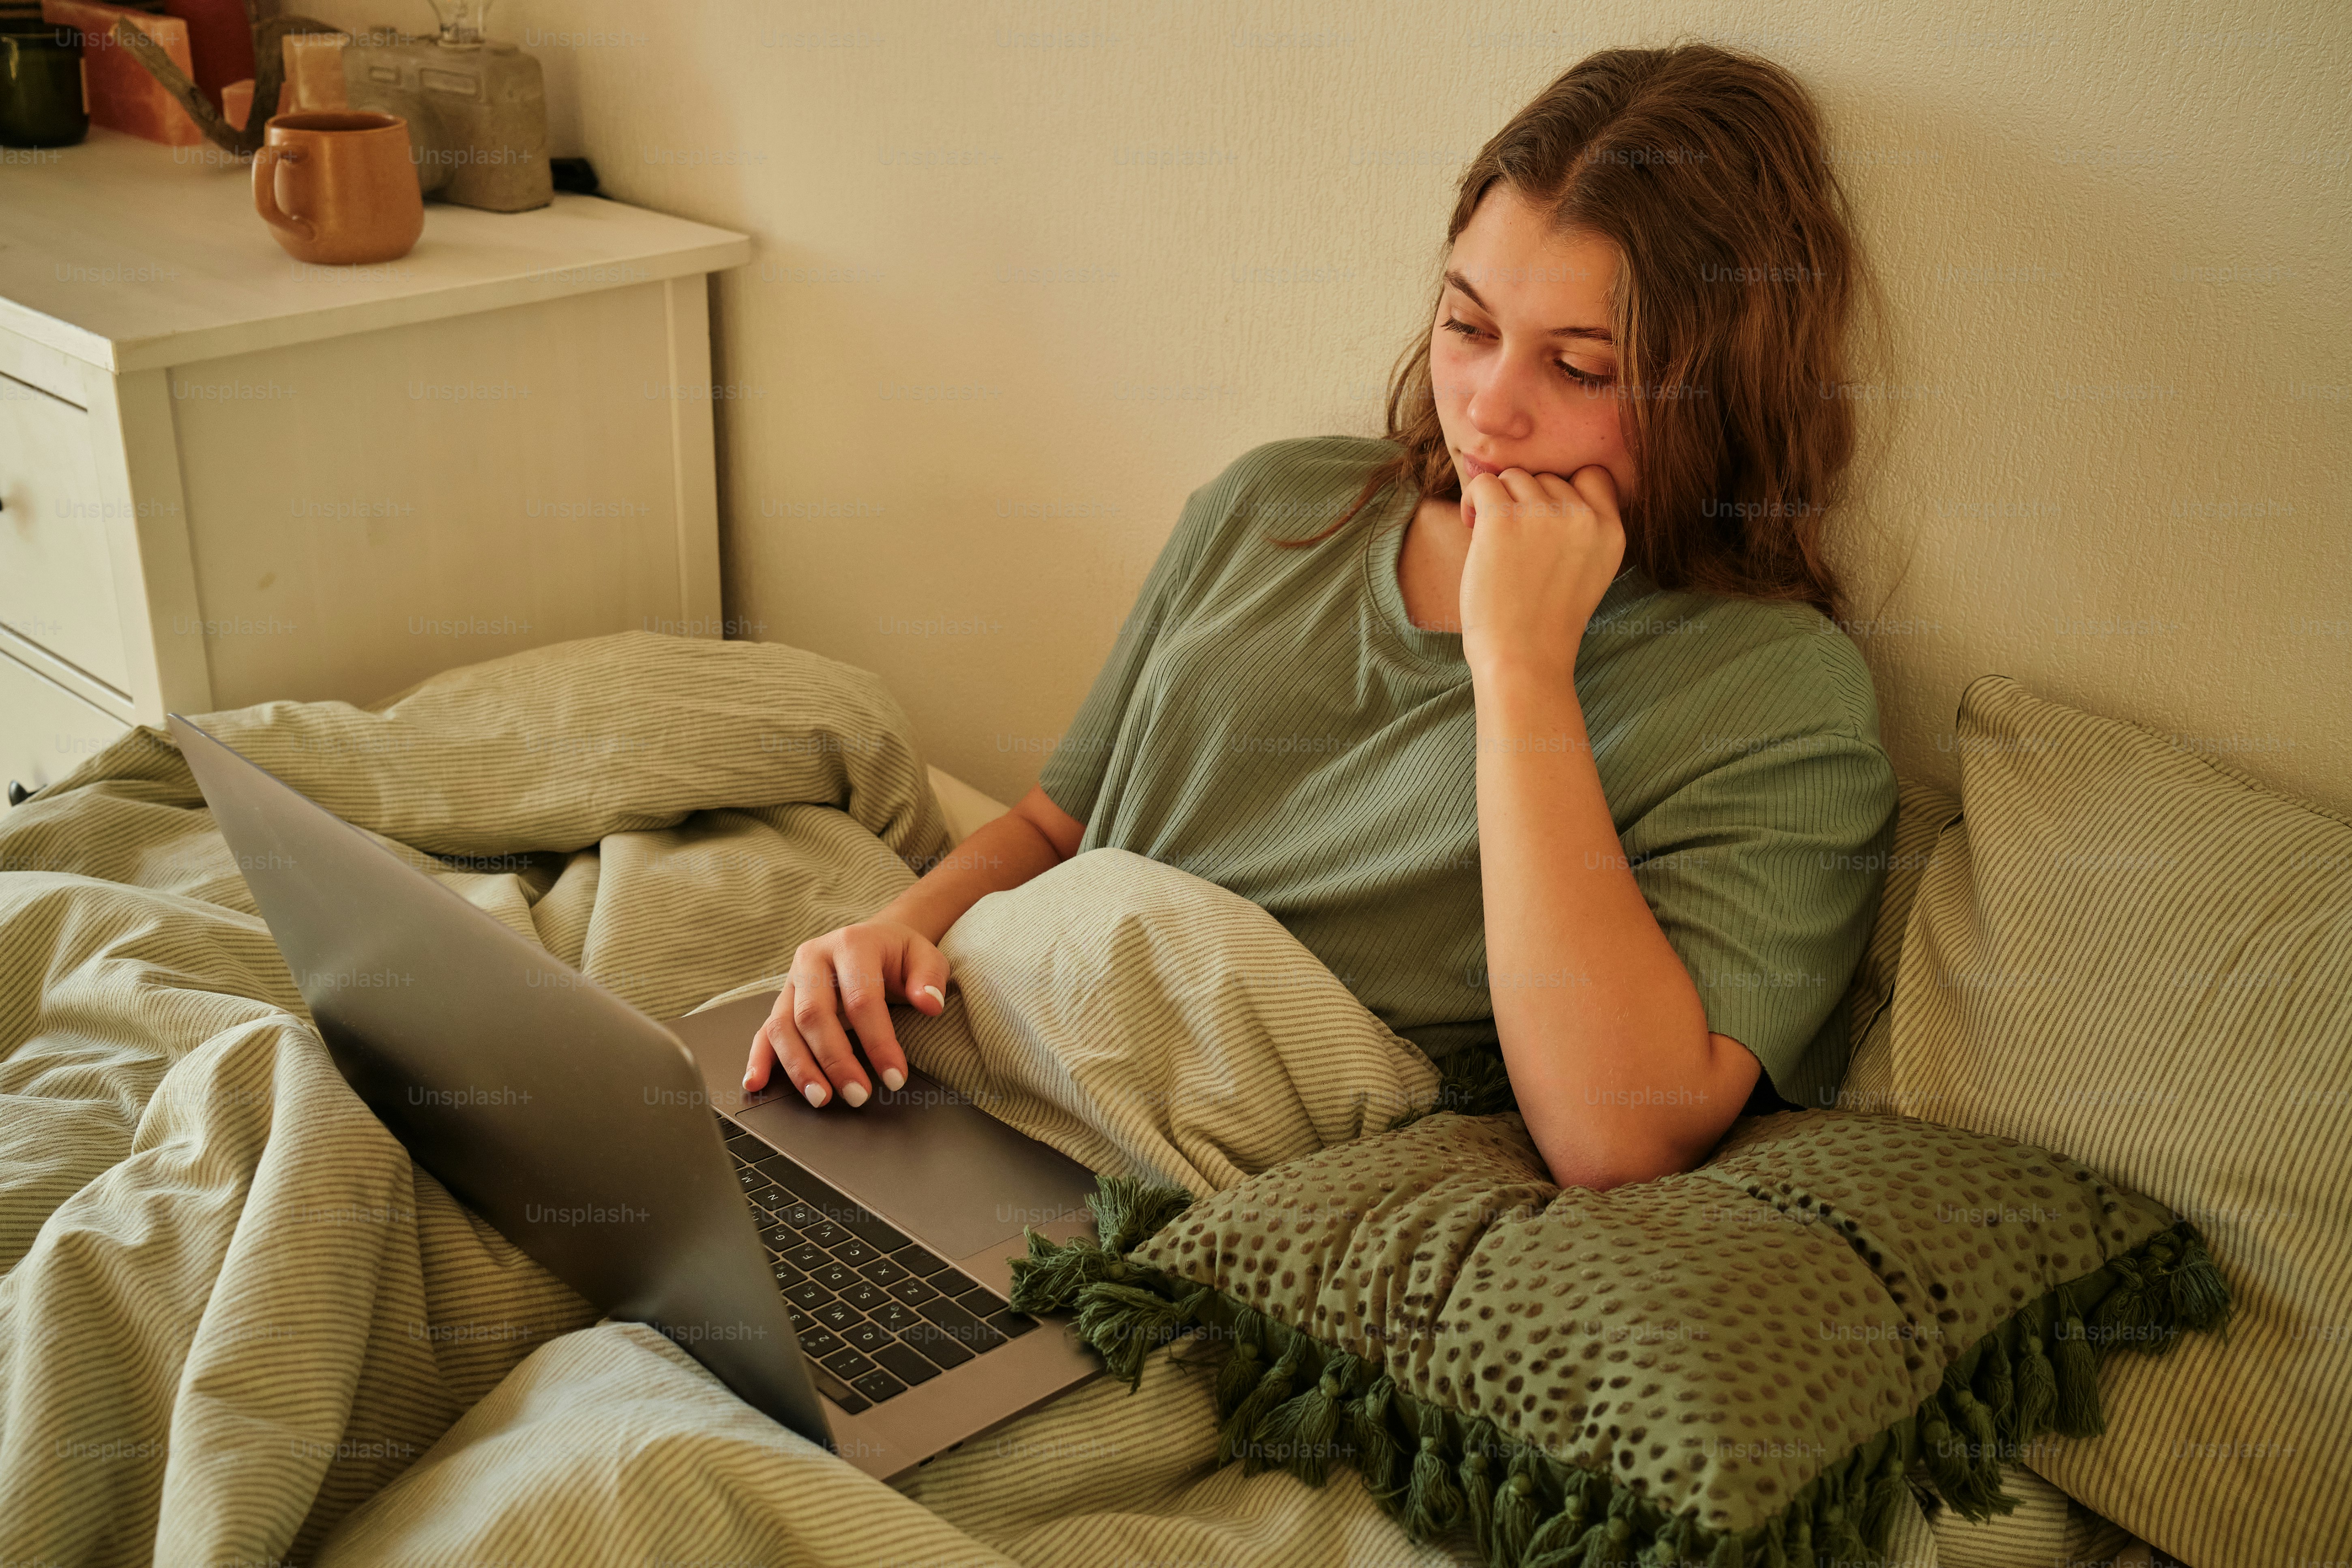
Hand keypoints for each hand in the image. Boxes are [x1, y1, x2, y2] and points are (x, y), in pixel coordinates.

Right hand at [742, 919, 949, 1106]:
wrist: (871, 941)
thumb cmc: (897, 955)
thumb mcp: (924, 955)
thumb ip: (929, 977)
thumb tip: (930, 1004)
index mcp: (850, 943)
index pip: (861, 998)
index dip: (878, 1041)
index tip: (894, 1077)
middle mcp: (812, 960)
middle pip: (814, 1014)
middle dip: (835, 1060)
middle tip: (858, 1095)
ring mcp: (791, 982)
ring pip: (783, 1027)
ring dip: (800, 1067)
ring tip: (822, 1098)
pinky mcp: (781, 1003)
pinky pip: (763, 1032)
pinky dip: (758, 1059)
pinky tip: (756, 1083)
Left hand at [1458, 465, 1625, 678]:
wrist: (1522, 660)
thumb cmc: (1544, 623)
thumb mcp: (1587, 572)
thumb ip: (1579, 529)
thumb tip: (1537, 483)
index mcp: (1611, 531)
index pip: (1592, 475)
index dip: (1562, 490)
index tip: (1542, 519)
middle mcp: (1584, 517)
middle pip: (1547, 477)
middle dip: (1525, 501)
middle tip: (1512, 540)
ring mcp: (1545, 515)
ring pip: (1515, 478)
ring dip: (1498, 502)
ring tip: (1492, 540)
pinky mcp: (1504, 519)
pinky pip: (1484, 483)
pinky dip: (1473, 500)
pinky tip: (1472, 526)